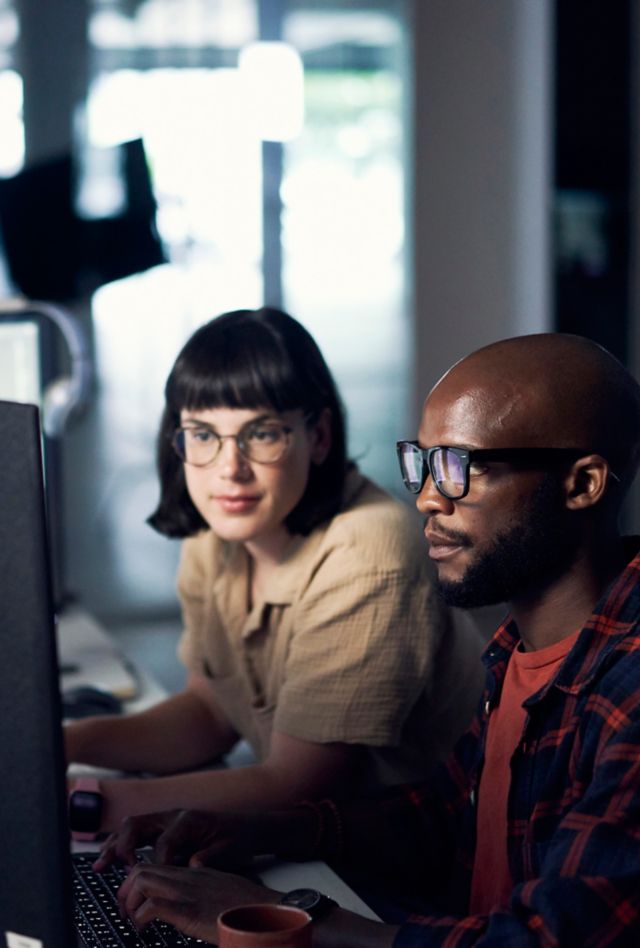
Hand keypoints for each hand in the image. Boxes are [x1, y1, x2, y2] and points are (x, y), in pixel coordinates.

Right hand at [94, 809, 265, 870]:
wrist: (245, 825)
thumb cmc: (237, 838)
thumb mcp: (229, 848)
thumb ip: (209, 856)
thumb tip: (191, 864)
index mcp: (189, 820)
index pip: (164, 841)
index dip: (157, 862)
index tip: (152, 881)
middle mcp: (173, 816)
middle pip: (138, 825)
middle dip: (124, 846)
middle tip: (117, 868)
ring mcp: (165, 820)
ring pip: (131, 827)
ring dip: (114, 845)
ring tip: (99, 866)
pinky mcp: (162, 828)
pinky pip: (136, 834)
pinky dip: (121, 846)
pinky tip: (110, 861)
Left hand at [117, 863, 277, 941]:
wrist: (266, 912)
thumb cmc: (248, 907)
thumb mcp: (220, 892)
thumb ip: (202, 890)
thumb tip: (188, 906)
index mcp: (195, 872)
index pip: (156, 865)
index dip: (137, 882)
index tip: (133, 900)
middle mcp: (187, 876)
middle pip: (142, 868)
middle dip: (124, 890)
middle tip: (125, 912)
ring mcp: (187, 891)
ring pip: (141, 880)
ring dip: (129, 901)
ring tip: (131, 920)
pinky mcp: (189, 910)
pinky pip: (152, 906)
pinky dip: (140, 918)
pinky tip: (143, 930)